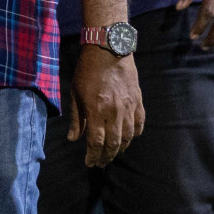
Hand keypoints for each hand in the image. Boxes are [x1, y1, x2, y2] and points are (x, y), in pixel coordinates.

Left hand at [69, 46, 144, 166]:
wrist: (109, 50)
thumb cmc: (87, 70)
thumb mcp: (75, 93)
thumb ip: (76, 118)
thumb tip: (73, 139)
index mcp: (96, 110)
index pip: (96, 142)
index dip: (93, 156)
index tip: (89, 163)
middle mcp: (114, 112)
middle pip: (113, 144)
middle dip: (106, 157)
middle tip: (101, 163)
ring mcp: (128, 107)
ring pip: (128, 137)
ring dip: (120, 149)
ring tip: (113, 153)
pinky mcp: (138, 101)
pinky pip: (140, 123)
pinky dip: (135, 134)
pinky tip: (129, 137)